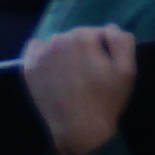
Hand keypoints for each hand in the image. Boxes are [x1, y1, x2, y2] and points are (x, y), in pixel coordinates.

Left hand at [24, 22, 136, 154]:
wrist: (77, 127)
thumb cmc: (106, 99)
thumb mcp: (127, 69)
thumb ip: (121, 41)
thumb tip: (109, 27)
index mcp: (84, 37)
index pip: (98, 33)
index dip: (104, 50)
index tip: (105, 67)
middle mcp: (58, 39)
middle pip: (76, 36)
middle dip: (85, 49)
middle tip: (89, 73)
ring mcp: (40, 53)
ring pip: (57, 42)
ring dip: (65, 52)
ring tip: (72, 74)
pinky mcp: (27, 66)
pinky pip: (36, 48)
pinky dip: (44, 53)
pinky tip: (53, 68)